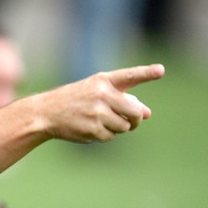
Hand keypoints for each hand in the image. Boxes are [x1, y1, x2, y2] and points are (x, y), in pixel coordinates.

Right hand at [33, 63, 164, 142]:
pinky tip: (91, 128)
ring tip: (102, 122)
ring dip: (119, 128)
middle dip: (136, 119)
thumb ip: (124, 99)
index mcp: (103, 81)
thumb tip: (148, 113)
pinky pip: (110, 136)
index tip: (161, 70)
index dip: (146, 73)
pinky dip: (105, 135)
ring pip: (124, 127)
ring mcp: (96, 113)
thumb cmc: (75, 100)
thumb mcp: (97, 93)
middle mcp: (100, 95)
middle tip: (133, 121)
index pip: (129, 76)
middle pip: (134, 111)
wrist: (46, 113)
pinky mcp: (92, 130)